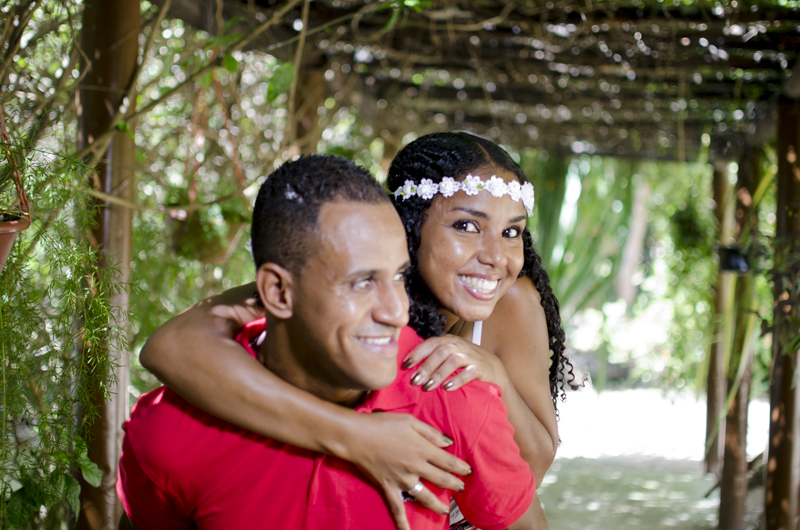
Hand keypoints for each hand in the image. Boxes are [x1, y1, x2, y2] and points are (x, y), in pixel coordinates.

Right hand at [345, 412, 470, 529]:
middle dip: (454, 484)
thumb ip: (430, 432)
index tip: (467, 470)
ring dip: (438, 505)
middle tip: (461, 488)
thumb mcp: (410, 421)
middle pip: (441, 479)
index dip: (460, 467)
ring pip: (425, 497)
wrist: (357, 436)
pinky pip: (397, 509)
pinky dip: (403, 523)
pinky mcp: (389, 488)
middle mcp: (416, 467)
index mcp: (422, 449)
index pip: (448, 461)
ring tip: (445, 510)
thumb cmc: (383, 424)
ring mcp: (402, 480)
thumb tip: (447, 443)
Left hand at [401, 334, 503, 391]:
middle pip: (440, 352)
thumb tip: (407, 365)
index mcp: (448, 341)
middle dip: (425, 366)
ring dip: (438, 374)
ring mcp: (470, 356)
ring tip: (427, 387)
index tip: (405, 365)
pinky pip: (468, 372)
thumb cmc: (465, 362)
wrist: (492, 368)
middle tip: (414, 380)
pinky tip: (447, 388)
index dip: (417, 353)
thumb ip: (432, 356)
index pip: (430, 343)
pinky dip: (457, 380)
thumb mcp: (448, 354)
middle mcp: (459, 346)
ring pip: (452, 361)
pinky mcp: (480, 368)